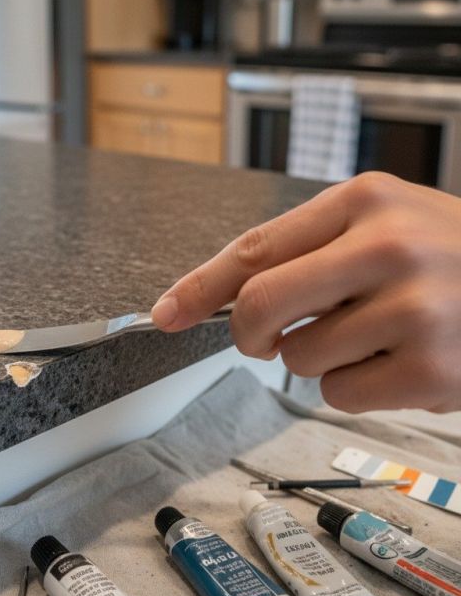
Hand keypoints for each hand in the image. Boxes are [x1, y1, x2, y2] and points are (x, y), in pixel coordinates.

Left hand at [151, 172, 460, 412]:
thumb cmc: (448, 254)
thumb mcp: (382, 223)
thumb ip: (308, 250)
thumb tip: (223, 297)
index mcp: (365, 200)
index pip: (255, 246)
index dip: (200, 285)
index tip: (164, 314)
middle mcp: (389, 246)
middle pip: (261, 303)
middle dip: (248, 332)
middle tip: (264, 339)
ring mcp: (415, 309)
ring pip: (298, 357)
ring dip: (315, 358)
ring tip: (372, 337)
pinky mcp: (433, 369)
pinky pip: (338, 394)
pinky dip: (352, 387)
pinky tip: (399, 363)